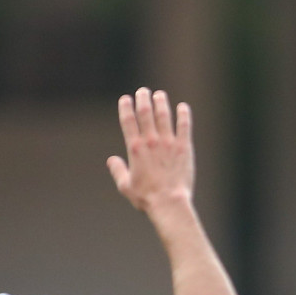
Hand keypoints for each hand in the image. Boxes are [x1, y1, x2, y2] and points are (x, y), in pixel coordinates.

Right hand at [107, 88, 194, 212]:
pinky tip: (183, 107)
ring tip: (159, 95)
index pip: (128, 121)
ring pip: (164, 115)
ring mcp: (168, 142)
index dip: (125, 107)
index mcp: (135, 149)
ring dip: (161, 102)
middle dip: (143, 98)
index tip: (125, 99)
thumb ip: (118, 170)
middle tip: (143, 92)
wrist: (169, 202)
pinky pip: (184, 125)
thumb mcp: (125, 186)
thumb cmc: (146, 197)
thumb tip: (111, 160)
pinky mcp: (184, 147)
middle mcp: (151, 141)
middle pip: (145, 112)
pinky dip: (183, 114)